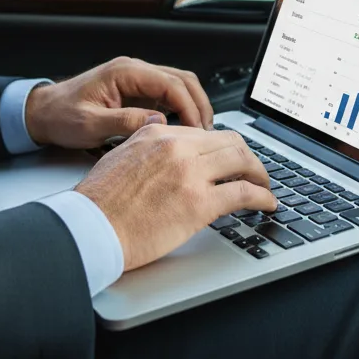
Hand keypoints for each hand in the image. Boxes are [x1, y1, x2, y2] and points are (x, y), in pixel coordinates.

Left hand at [23, 56, 213, 148]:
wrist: (44, 112)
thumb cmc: (61, 115)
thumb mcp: (89, 124)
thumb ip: (123, 122)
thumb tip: (156, 122)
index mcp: (124, 72)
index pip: (170, 83)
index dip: (189, 107)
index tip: (198, 130)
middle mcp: (134, 70)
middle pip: (181, 79)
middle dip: (199, 105)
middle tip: (207, 134)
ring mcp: (136, 80)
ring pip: (178, 85)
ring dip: (193, 106)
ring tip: (200, 134)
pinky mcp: (136, 91)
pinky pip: (167, 95)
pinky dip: (181, 110)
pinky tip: (183, 130)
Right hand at [75, 124, 276, 270]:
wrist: (92, 226)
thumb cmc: (100, 199)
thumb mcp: (121, 153)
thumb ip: (145, 140)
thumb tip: (161, 134)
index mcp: (158, 133)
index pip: (205, 132)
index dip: (224, 146)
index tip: (230, 159)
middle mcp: (177, 146)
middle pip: (230, 142)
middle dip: (248, 157)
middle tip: (254, 171)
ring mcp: (190, 173)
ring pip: (242, 161)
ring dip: (260, 174)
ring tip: (264, 187)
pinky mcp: (199, 203)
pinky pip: (243, 193)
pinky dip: (262, 197)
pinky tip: (266, 204)